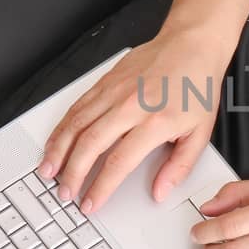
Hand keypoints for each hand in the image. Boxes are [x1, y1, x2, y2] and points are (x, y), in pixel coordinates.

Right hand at [38, 24, 235, 212]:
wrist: (192, 44)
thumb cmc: (196, 86)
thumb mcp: (201, 133)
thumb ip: (179, 167)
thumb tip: (160, 192)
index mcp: (156, 122)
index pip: (119, 162)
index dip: (101, 187)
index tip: (91, 204)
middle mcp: (131, 105)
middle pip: (90, 144)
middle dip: (72, 173)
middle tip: (65, 193)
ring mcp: (115, 91)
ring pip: (76, 124)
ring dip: (58, 150)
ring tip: (48, 171)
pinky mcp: (105, 81)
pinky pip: (77, 106)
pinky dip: (62, 127)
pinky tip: (55, 142)